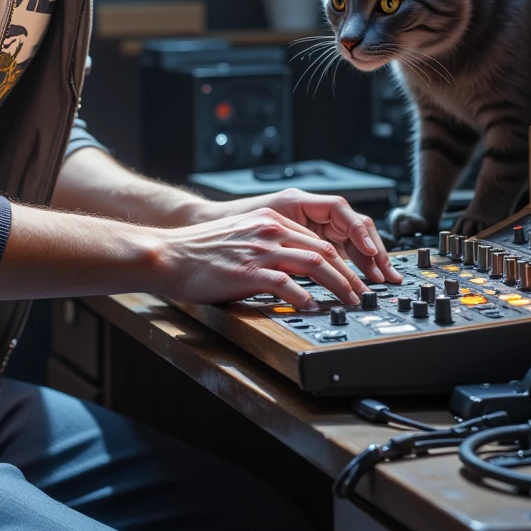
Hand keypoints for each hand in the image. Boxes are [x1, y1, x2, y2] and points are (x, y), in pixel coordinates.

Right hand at [151, 204, 373, 312]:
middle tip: (362, 294)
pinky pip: (286, 283)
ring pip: (315, 264)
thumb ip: (268, 248)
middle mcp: (269, 231)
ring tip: (350, 302)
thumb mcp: (241, 238)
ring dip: (338, 286)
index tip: (353, 278)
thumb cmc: (199, 252)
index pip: (318, 240)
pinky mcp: (247, 271)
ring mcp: (260, 250)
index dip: (343, 261)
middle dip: (350, 275)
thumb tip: (293, 271)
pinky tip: (313, 307)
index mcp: (270, 223)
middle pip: (324, 250)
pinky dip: (305, 297)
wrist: (168, 254)